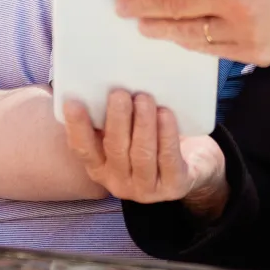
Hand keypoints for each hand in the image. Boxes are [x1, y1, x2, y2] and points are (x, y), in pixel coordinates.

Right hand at [64, 91, 228, 217]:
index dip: (77, 127)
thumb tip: (103, 81)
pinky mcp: (173, 186)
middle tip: (119, 93)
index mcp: (101, 166)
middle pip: (115, 149)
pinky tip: (166, 114)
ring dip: (142, 124)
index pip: (83, 149)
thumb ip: (116, 114)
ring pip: (141, 154)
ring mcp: (146, 188)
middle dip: (117, 119)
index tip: (73, 102)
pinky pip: (169, 159)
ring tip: (144, 98)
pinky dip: (166, 134)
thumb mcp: (131, 128)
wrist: (195, 162)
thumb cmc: (154, 137)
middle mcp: (119, 182)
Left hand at [115, 0, 269, 66]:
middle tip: (121, 6)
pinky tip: (174, 35)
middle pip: (176, 5)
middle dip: (143, 5)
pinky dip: (186, 41)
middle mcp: (237, 1)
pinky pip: (208, 48)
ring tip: (140, 23)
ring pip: (187, 31)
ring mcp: (244, 30)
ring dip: (159, 27)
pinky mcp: (251, 51)